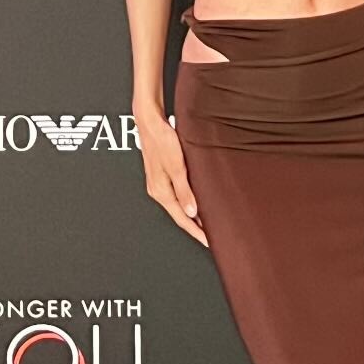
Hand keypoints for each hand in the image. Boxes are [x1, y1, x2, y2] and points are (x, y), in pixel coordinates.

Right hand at [134, 110, 208, 246]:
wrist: (150, 121)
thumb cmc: (162, 140)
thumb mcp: (177, 166)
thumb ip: (185, 190)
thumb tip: (192, 213)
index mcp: (161, 191)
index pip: (182, 219)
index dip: (197, 232)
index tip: (210, 241)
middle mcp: (158, 190)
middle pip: (180, 215)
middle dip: (196, 227)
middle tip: (213, 236)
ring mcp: (159, 183)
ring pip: (179, 205)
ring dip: (193, 215)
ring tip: (209, 222)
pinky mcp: (162, 175)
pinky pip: (177, 195)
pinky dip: (188, 202)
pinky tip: (197, 201)